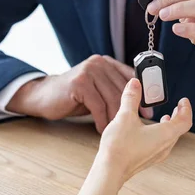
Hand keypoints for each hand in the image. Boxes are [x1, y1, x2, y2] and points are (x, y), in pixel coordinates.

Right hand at [7, 55, 152, 132]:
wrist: (44, 96)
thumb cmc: (74, 97)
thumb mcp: (98, 91)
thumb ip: (114, 91)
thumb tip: (141, 106)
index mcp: (106, 62)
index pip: (131, 76)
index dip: (142, 94)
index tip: (150, 111)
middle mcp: (99, 63)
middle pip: (122, 89)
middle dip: (132, 109)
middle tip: (140, 125)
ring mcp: (88, 70)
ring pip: (111, 98)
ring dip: (117, 118)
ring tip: (120, 132)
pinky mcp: (79, 83)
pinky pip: (97, 105)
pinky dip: (102, 120)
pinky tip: (103, 131)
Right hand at [97, 79, 192, 182]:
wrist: (110, 170)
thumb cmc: (120, 146)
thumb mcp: (125, 116)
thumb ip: (131, 98)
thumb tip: (135, 84)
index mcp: (165, 134)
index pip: (185, 120)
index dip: (186, 109)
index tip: (184, 101)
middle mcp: (165, 146)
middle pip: (179, 129)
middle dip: (179, 116)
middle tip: (177, 107)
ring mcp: (157, 155)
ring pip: (170, 138)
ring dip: (169, 126)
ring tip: (164, 118)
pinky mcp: (147, 159)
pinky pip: (160, 144)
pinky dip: (160, 134)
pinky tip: (147, 131)